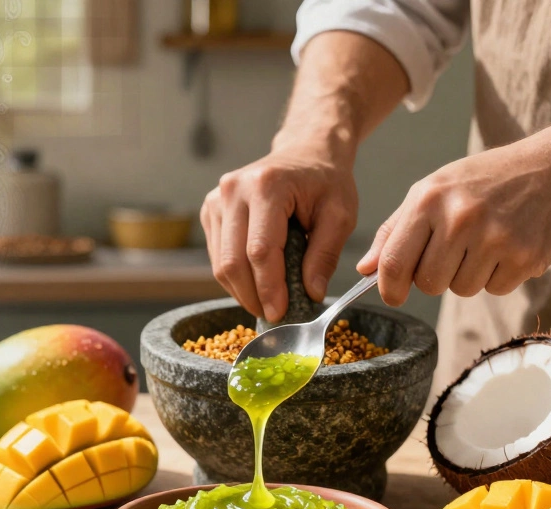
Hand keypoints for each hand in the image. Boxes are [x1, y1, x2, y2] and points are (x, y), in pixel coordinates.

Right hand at [202, 144, 357, 321]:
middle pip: (233, 260)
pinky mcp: (210, 210)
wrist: (305, 152)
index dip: (268, 287)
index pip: (260, 250)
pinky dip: (235, 276)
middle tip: (272, 315)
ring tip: (265, 302)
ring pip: (220, 262)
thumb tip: (310, 294)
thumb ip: (325, 254)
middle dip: (252, 295)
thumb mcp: (340, 215)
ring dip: (241, 290)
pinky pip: (216, 255)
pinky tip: (255, 282)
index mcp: (267, 186)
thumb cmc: (325, 181)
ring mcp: (216, 199)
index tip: (280, 312)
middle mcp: (234, 190)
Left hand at [358, 132, 550, 304]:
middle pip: (428, 283)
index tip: (393, 294)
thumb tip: (365, 270)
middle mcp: (460, 218)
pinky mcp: (525, 257)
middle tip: (453, 253)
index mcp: (429, 200)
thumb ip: (394, 230)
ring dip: (468, 276)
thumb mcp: (431, 190)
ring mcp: (495, 238)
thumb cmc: (484, 180)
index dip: (389, 288)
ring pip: (461, 289)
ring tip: (483, 243)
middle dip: (434, 277)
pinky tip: (506, 247)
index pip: (394, 262)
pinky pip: (495, 290)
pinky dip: (497, 276)